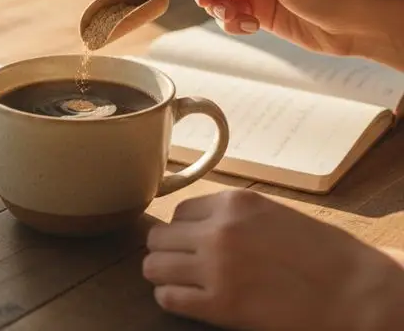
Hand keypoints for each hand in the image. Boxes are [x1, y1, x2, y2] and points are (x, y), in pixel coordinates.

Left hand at [143, 190, 403, 330]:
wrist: (353, 292)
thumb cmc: (320, 253)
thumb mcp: (271, 213)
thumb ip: (230, 214)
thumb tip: (192, 224)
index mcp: (233, 203)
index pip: (179, 212)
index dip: (184, 230)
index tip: (194, 243)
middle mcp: (218, 231)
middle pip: (159, 237)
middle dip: (166, 250)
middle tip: (181, 264)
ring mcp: (215, 267)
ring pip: (153, 265)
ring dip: (162, 274)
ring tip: (180, 281)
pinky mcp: (219, 304)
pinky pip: (168, 297)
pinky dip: (170, 298)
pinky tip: (187, 300)